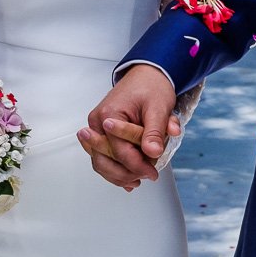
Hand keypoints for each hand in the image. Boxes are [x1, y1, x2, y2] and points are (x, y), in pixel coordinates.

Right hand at [79, 65, 177, 189]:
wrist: (147, 75)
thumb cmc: (151, 87)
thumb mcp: (158, 108)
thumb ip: (154, 131)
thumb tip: (153, 152)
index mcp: (109, 114)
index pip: (120, 151)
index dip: (138, 165)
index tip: (153, 173)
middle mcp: (97, 122)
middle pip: (104, 160)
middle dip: (127, 173)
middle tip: (147, 177)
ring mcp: (97, 128)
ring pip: (100, 162)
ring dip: (117, 175)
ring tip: (135, 182)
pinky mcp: (101, 133)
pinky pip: (102, 156)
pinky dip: (113, 169)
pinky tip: (127, 179)